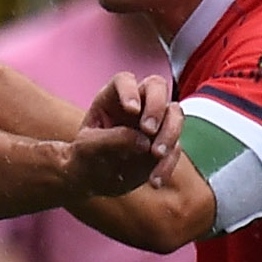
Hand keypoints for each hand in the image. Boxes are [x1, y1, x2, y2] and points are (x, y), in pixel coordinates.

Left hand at [64, 71, 180, 198]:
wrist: (93, 180)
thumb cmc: (85, 158)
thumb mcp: (88, 149)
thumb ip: (112, 140)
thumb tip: (144, 141)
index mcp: (112, 98)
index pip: (125, 80)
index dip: (130, 90)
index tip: (131, 110)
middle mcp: (137, 104)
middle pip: (157, 86)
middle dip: (156, 106)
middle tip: (148, 130)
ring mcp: (154, 122)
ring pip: (175, 114)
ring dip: (169, 133)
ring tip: (155, 155)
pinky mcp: (164, 143)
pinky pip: (176, 148)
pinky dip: (167, 164)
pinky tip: (154, 181)